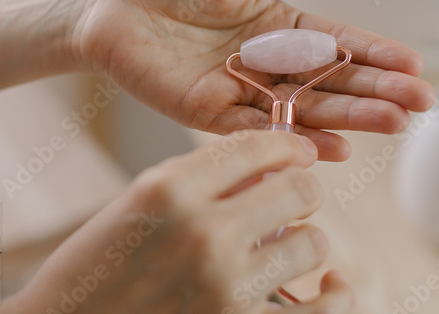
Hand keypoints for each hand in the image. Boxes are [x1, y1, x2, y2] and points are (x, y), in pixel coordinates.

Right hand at [10, 131, 353, 313]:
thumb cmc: (101, 259)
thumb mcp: (143, 198)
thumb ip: (203, 175)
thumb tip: (267, 164)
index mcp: (172, 189)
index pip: (254, 146)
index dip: (288, 142)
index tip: (300, 149)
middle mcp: (203, 234)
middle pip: (297, 189)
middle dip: (304, 185)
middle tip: (296, 192)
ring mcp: (225, 289)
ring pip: (313, 244)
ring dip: (307, 237)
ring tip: (289, 240)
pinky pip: (325, 313)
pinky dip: (337, 294)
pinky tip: (330, 283)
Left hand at [74, 0, 434, 160]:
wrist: (113, 5)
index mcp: (276, 24)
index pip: (335, 40)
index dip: (372, 52)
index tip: (411, 64)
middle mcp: (265, 62)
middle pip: (328, 80)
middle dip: (373, 91)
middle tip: (417, 103)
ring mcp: (240, 90)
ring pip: (300, 108)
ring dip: (345, 117)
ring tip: (390, 124)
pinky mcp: (209, 112)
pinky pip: (256, 129)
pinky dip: (291, 137)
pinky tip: (329, 146)